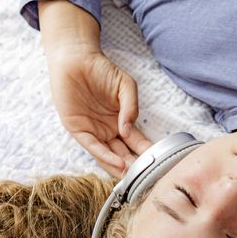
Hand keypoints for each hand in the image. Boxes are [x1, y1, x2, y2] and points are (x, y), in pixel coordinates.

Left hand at [46, 44, 152, 177]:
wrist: (75, 58)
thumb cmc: (101, 69)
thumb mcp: (125, 86)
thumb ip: (131, 107)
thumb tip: (129, 129)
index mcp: (121, 122)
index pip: (137, 143)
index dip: (147, 153)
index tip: (160, 164)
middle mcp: (107, 130)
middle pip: (124, 153)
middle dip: (135, 166)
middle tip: (148, 179)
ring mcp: (93, 131)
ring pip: (108, 155)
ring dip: (121, 167)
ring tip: (134, 177)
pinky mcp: (78, 129)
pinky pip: (93, 146)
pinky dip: (105, 156)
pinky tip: (118, 163)